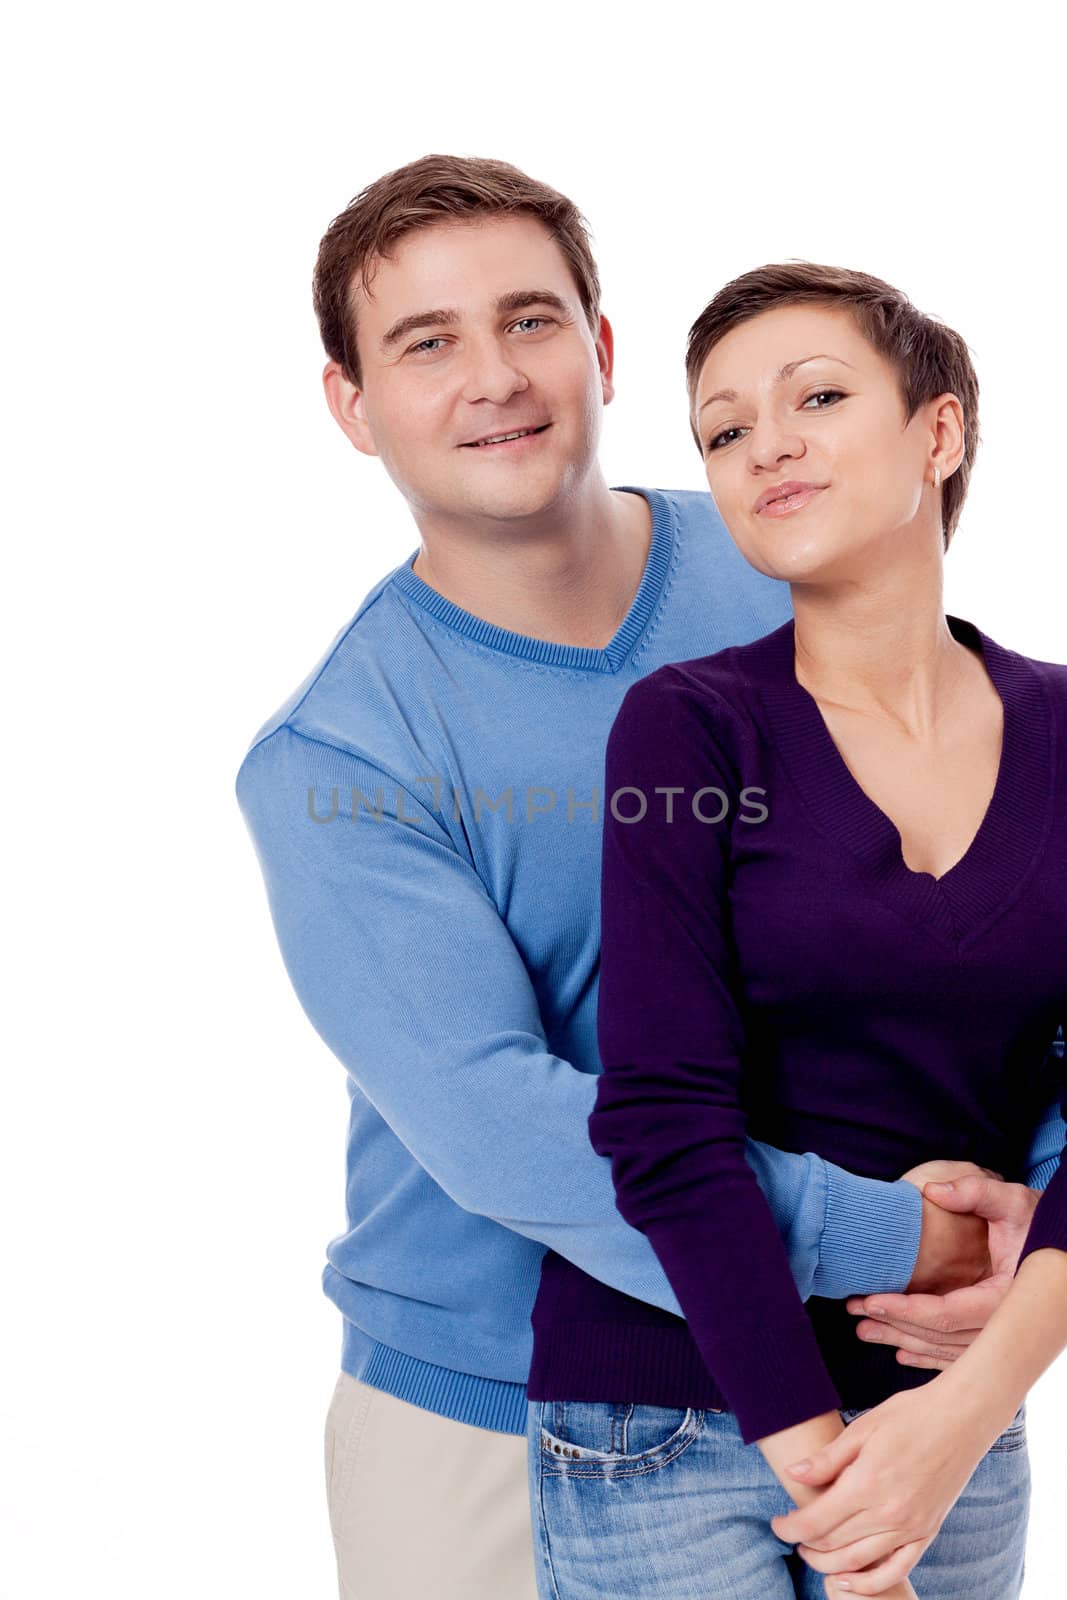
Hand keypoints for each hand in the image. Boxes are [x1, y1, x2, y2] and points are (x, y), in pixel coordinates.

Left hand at [769, 1380, 1003, 1594]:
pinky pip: (897, 1570)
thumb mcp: (862, 1427)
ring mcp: (911, 1527)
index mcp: (867, 1483)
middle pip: (834, 1544)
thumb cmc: (910, 1414)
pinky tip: (848, 1579)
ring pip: (859, 1562)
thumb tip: (793, 1475)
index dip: (789, 1528)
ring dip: (829, 1563)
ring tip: (811, 1552)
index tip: (777, 1524)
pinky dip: (869, 1583)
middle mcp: (889, 1512)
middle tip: (791, 1532)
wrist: (962, 1418)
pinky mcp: (928, 1532)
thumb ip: (827, 1459)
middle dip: (805, 1543)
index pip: (816, 1520)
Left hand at [846, 1172, 1040, 1370]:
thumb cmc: (1040, 1222)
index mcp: (1005, 1297)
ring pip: (947, 1351)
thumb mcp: (1011, 1200)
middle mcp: (1005, 1325)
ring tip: (865, 1331)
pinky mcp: (999, 1338)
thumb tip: (933, 1190)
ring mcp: (1004, 1337)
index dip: (906, 1309)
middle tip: (855, 1314)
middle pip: (941, 1336)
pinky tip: (900, 1350)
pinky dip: (929, 1356)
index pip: (947, 1313)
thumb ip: (975, 1191)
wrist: (1064, 1248)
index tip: (870, 1300)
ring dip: (904, 1341)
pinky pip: (960, 1356)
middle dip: (894, 1326)